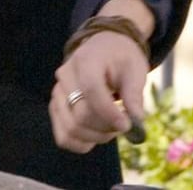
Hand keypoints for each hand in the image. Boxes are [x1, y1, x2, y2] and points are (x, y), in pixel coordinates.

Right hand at [49, 0, 153, 152]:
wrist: (104, 49)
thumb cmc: (121, 58)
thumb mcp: (135, 69)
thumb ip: (134, 94)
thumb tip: (136, 120)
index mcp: (86, 60)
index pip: (91, 90)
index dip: (109, 113)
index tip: (127, 125)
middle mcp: (65, 76)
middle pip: (80, 115)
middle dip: (106, 128)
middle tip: (125, 125)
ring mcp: (57, 92)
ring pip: (70, 129)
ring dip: (95, 137)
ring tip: (112, 128)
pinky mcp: (56, 107)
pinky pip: (63, 136)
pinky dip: (82, 143)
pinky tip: (97, 135)